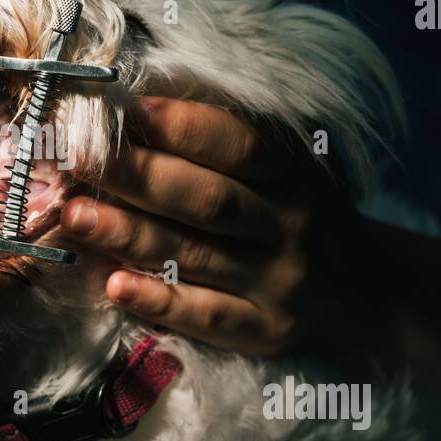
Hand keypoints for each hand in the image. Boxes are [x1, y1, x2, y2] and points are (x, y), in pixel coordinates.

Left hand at [60, 97, 359, 355]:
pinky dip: (158, 301)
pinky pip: (205, 316)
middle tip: (77, 160)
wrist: (366, 293)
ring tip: (73, 215)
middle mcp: (289, 226)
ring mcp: (276, 282)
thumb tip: (141, 113)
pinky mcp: (262, 330)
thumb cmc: (300, 215)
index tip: (128, 110)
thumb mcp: (289, 170)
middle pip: (208, 199)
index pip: (241, 146)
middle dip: (138, 177)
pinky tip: (113, 285)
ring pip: (197, 255)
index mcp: (295, 175)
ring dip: (130, 234)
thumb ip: (229, 144)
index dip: (184, 127)